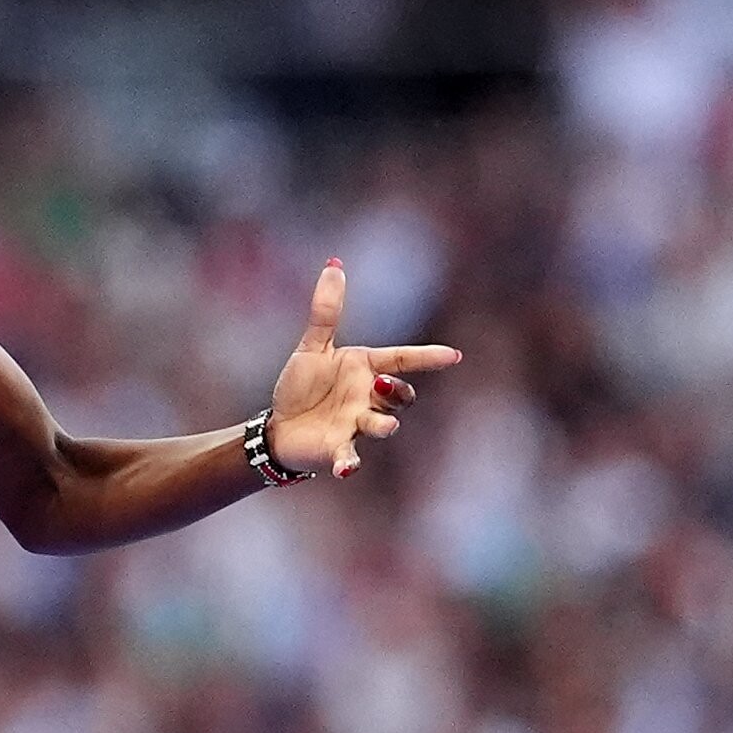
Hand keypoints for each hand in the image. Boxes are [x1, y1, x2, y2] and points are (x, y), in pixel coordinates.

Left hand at [265, 259, 459, 479]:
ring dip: (383, 423)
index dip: (428, 358)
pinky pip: (350, 457)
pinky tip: (347, 468)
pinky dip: (350, 463)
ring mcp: (356, 425)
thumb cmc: (301, 387)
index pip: (403, 359)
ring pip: (384, 425)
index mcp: (366, 369)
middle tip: (379, 384)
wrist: (279, 427)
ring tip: (377, 422)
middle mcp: (368, 398)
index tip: (454, 356)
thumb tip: (333, 264)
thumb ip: (326, 311)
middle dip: (397, 391)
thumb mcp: (312, 347)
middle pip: (401, 396)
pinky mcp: (338, 450)